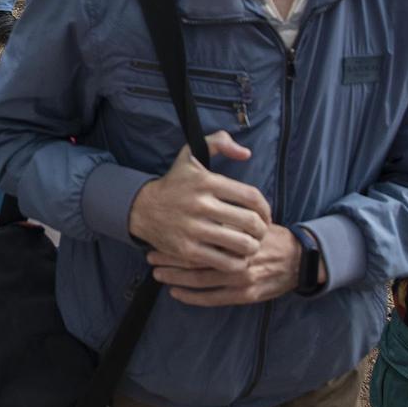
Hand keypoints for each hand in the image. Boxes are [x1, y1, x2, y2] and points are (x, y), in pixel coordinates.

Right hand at [124, 130, 271, 270]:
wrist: (142, 208)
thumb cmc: (173, 183)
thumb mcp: (190, 154)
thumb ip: (219, 143)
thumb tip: (246, 153)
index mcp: (206, 181)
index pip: (251, 196)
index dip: (266, 209)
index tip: (265, 216)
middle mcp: (201, 204)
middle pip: (250, 222)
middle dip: (262, 230)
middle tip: (260, 233)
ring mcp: (193, 229)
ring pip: (241, 244)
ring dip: (252, 248)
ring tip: (250, 246)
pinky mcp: (187, 250)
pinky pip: (224, 262)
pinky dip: (237, 263)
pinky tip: (236, 258)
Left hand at [150, 225, 304, 306]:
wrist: (299, 260)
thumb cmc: (270, 237)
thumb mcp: (251, 220)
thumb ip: (227, 218)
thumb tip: (198, 208)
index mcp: (237, 237)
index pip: (199, 239)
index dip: (175, 240)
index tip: (157, 238)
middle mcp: (237, 259)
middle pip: (195, 259)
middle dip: (170, 259)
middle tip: (150, 257)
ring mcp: (242, 279)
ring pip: (201, 281)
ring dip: (176, 278)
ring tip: (158, 274)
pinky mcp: (247, 295)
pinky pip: (214, 299)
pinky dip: (193, 297)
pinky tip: (177, 293)